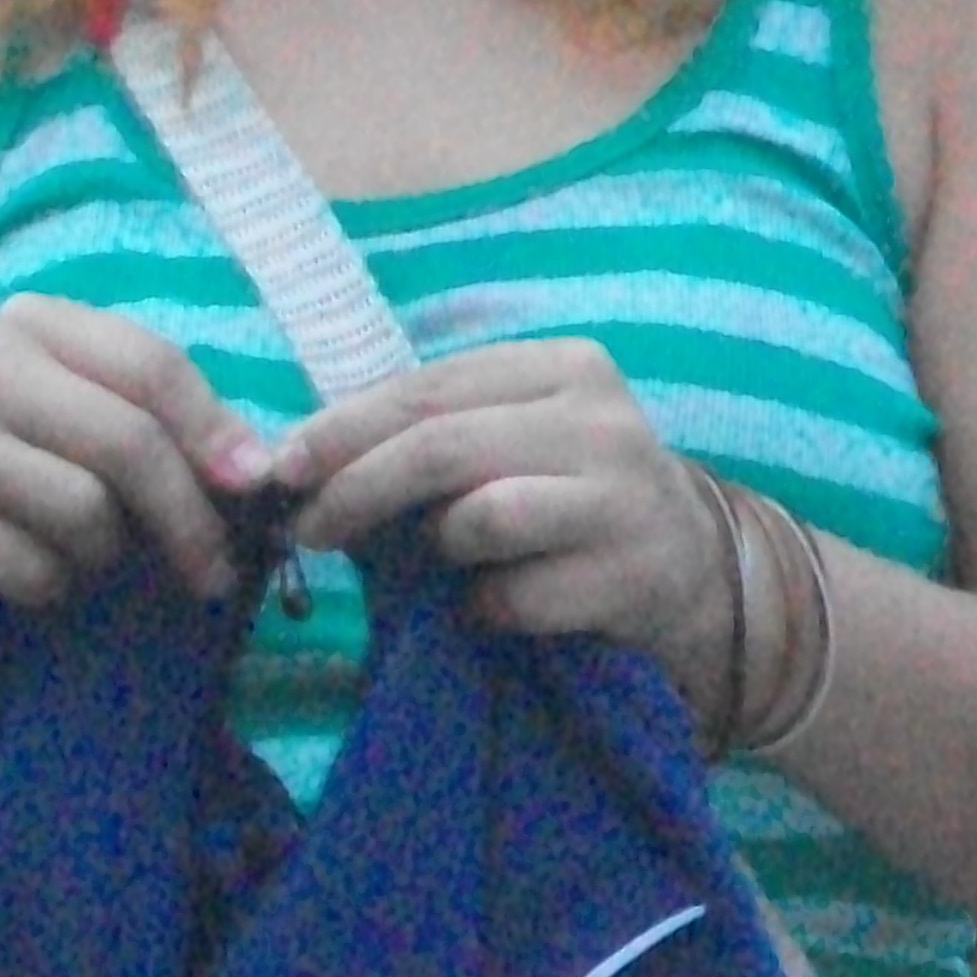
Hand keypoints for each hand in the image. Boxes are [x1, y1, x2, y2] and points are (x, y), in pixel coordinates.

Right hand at [0, 295, 271, 611]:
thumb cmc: (31, 464)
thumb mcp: (95, 419)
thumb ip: (168, 425)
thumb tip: (257, 470)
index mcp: (39, 322)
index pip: (152, 365)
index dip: (213, 427)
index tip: (256, 483)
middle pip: (127, 442)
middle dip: (187, 517)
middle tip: (216, 572)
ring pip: (85, 512)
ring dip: (106, 553)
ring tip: (90, 550)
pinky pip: (36, 570)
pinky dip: (55, 587)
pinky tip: (35, 569)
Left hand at [267, 339, 729, 709]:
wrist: (693, 572)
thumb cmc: (572, 500)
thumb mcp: (515, 442)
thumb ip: (431, 435)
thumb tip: (302, 462)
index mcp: (562, 367)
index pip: (427, 388)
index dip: (343, 428)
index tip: (283, 467)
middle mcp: (601, 419)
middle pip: (442, 446)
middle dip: (356, 489)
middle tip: (306, 530)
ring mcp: (625, 498)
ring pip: (479, 519)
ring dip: (435, 551)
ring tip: (440, 565)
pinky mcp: (634, 577)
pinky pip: (515, 597)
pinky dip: (485, 609)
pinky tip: (496, 607)